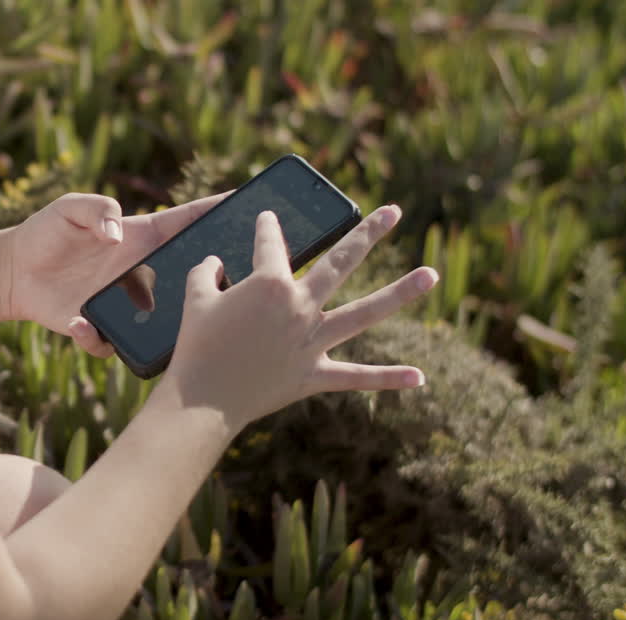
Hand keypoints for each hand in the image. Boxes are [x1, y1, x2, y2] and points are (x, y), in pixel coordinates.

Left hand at [4, 192, 231, 356]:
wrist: (13, 270)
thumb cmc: (46, 232)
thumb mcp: (69, 207)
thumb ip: (96, 208)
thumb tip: (115, 235)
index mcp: (141, 238)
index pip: (188, 222)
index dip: (220, 213)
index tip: (253, 207)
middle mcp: (141, 273)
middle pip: (189, 276)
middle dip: (213, 280)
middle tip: (225, 282)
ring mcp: (124, 304)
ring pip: (162, 323)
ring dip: (164, 327)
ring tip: (150, 321)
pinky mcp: (99, 327)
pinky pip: (110, 345)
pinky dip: (96, 340)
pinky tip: (78, 324)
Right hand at [167, 206, 437, 428]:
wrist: (202, 400)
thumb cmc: (197, 347)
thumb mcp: (194, 300)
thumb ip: (205, 274)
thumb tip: (214, 263)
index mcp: (269, 283)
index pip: (271, 246)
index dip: (267, 229)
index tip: (267, 219)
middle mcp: (299, 306)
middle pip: (341, 262)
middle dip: (368, 233)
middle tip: (394, 211)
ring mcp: (311, 341)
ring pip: (364, 313)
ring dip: (400, 293)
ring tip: (431, 275)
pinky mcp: (314, 374)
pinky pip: (356, 376)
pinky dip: (387, 378)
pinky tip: (419, 377)